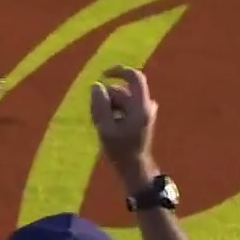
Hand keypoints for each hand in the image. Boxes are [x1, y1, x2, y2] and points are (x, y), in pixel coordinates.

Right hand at [89, 65, 156, 183]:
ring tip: (100, 125)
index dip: (118, 71)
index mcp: (141, 107)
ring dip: (108, 107)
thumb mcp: (105, 129)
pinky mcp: (140, 118)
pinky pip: (124, 107)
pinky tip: (107, 127)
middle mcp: (145, 106)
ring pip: (120, 99)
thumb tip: (96, 85)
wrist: (135, 169)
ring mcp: (144, 112)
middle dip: (106, 99)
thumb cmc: (120, 152)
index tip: (102, 75)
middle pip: (121, 91)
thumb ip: (100, 105)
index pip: (134, 77)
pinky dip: (113, 112)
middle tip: (94, 118)